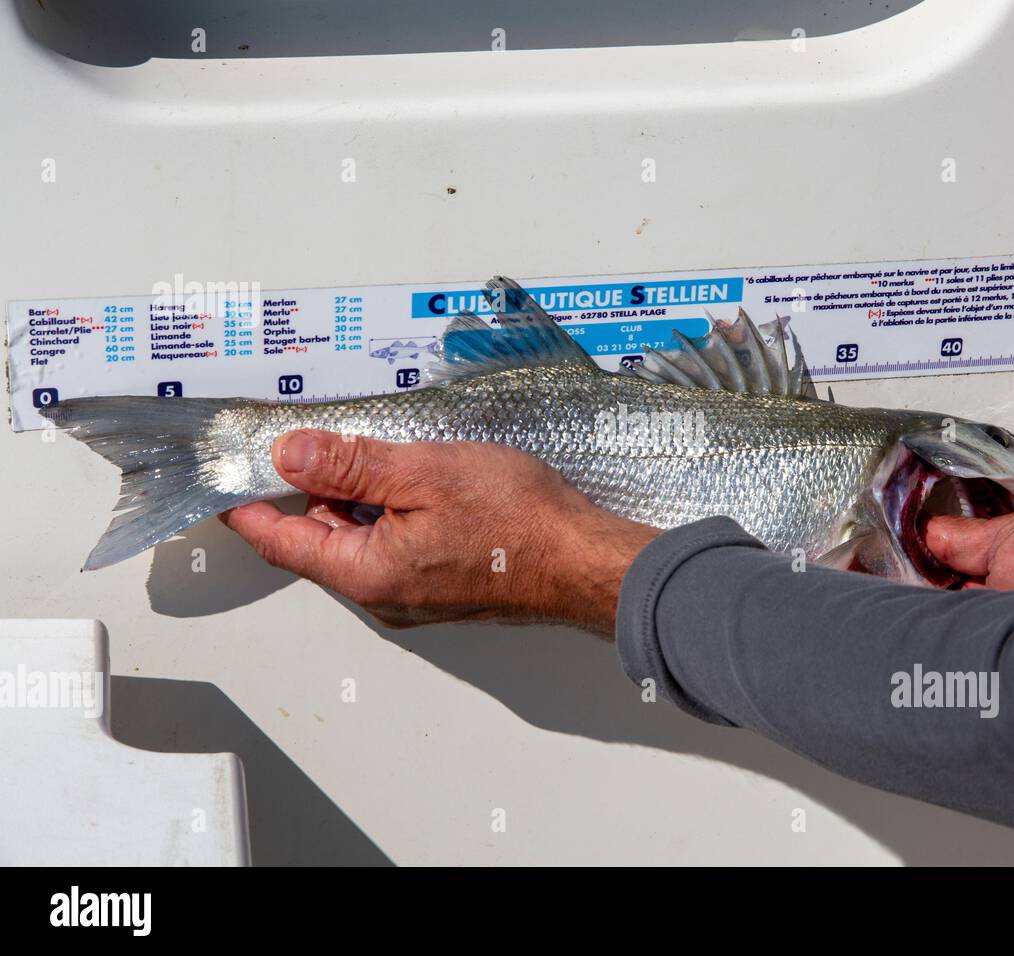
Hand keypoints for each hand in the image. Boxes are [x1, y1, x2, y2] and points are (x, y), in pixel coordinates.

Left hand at [220, 430, 659, 634]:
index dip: (245, 507)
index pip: (281, 540)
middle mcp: (382, 595)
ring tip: (386, 453)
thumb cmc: (516, 521)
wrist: (584, 560)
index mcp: (366, 572)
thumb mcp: (423, 473)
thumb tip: (289, 455)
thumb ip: (350, 464)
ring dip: (357, 497)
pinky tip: (419, 481)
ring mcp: (413, 596)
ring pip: (360, 540)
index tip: (221, 480)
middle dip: (311, 489)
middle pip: (320, 538)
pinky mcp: (441, 586)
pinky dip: (389, 511)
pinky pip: (394, 547)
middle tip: (317, 438)